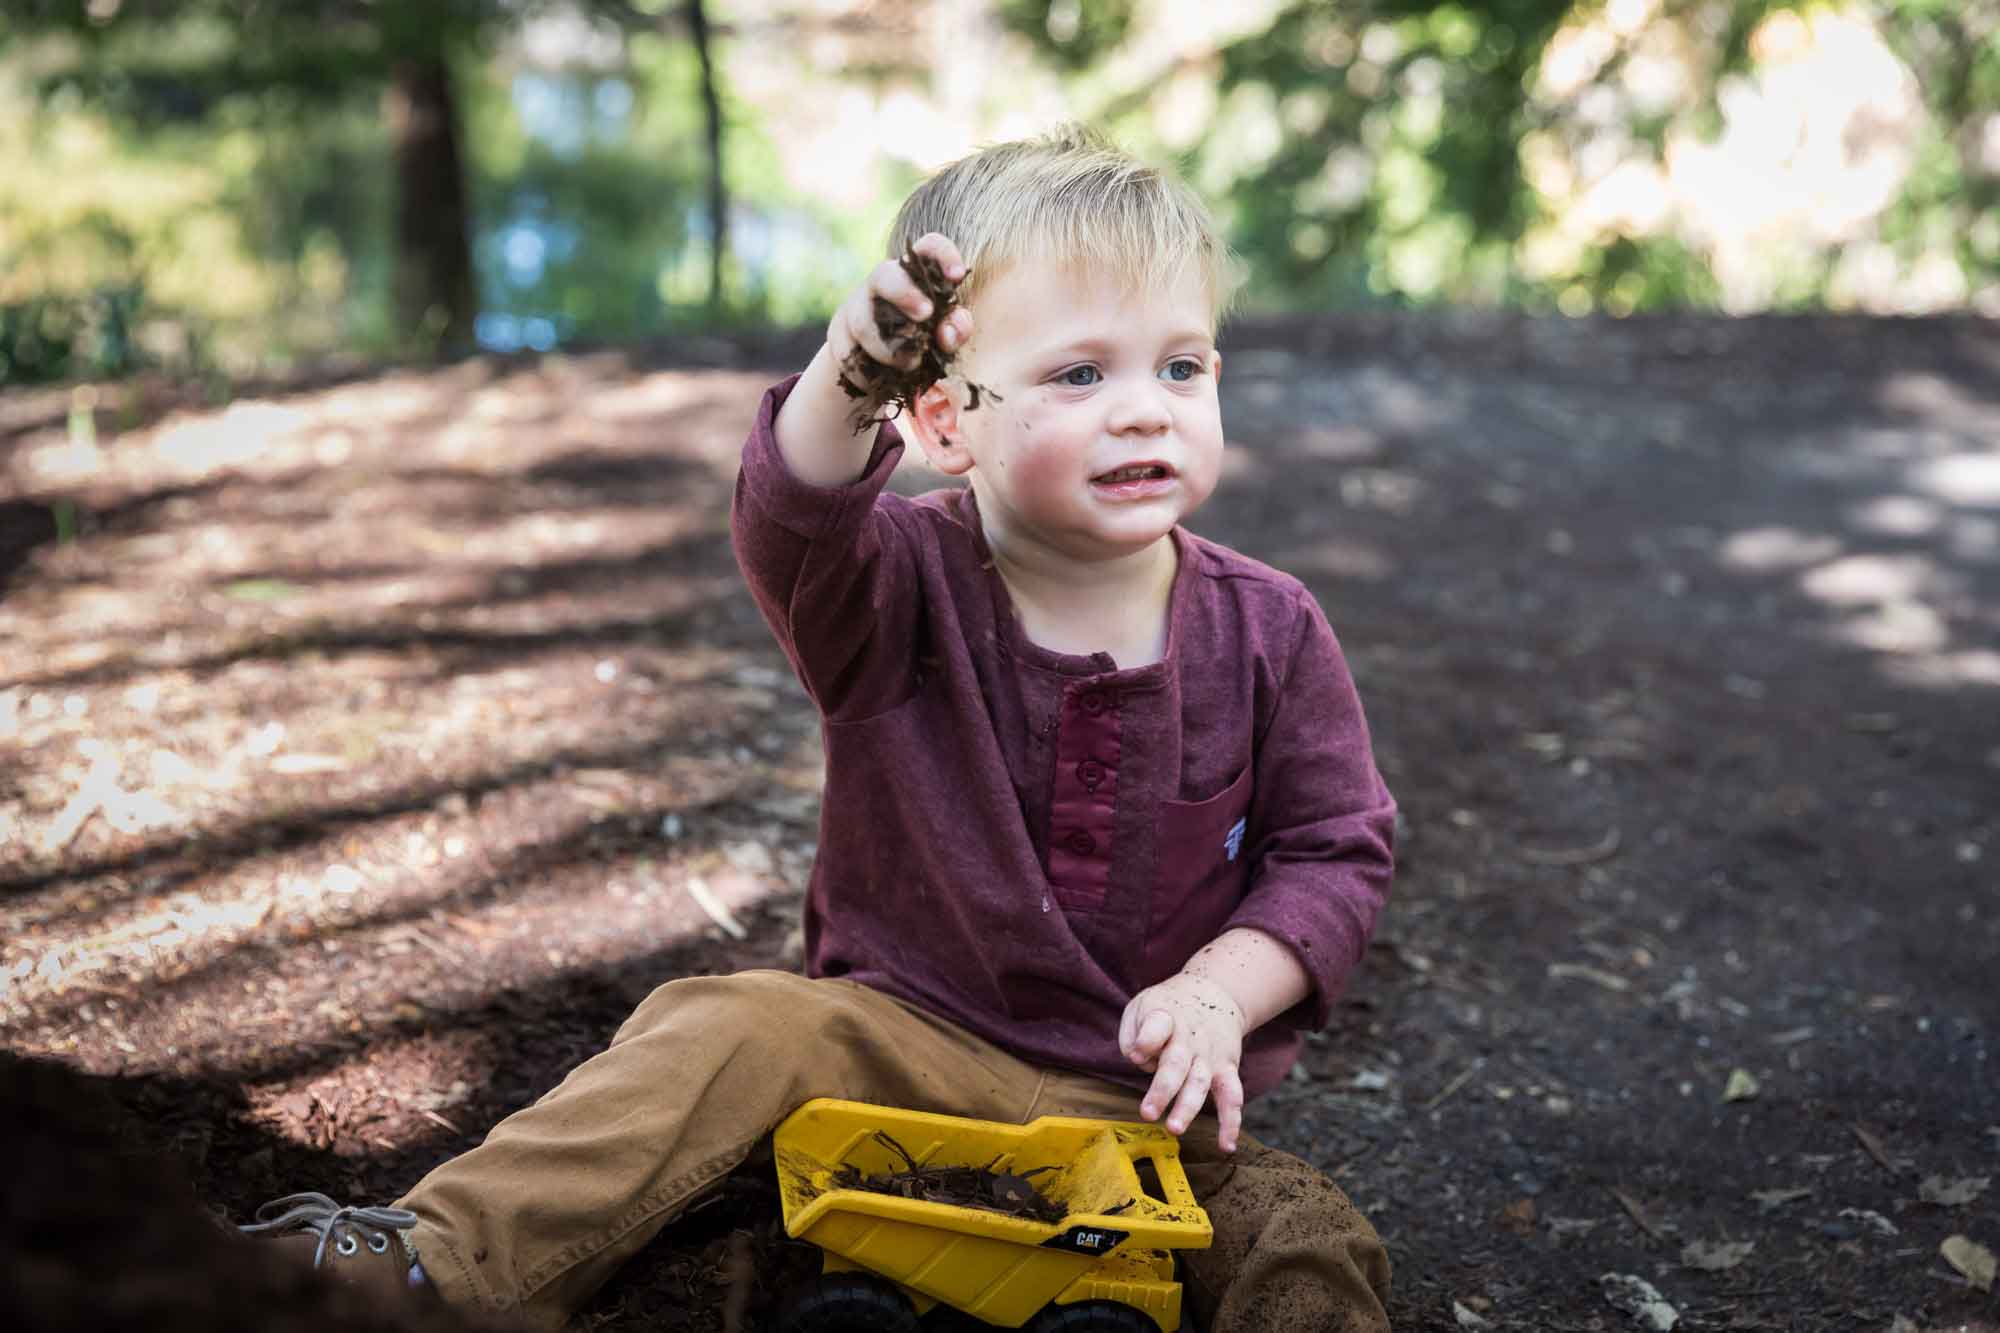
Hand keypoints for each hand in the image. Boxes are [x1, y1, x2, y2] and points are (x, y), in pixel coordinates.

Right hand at [827, 232, 973, 374]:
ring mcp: (856, 306)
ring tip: (911, 364)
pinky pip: (847, 352)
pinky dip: (866, 371)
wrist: (877, 369)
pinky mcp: (837, 333)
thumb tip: (948, 332)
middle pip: (884, 275)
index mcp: (915, 276)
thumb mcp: (944, 337)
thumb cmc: (921, 342)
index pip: (928, 248)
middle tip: (926, 315)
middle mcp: (883, 284)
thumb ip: (955, 331)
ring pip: (863, 321)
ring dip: (888, 348)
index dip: (943, 254)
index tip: (956, 276)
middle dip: (904, 293)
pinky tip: (878, 381)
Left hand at [1118, 972, 1248, 1150]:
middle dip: (1163, 1089)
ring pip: (1200, 1083)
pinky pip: (1232, 1097)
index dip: (1147, 1040)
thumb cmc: (1168, 1008)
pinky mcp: (1227, 1069)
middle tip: (1148, 1113)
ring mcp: (1210, 1055)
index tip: (1137, 1053)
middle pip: (1176, 1063)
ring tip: (1174, 1128)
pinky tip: (1226, 1146)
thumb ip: (1133, 1034)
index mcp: (1165, 1017)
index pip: (1157, 1027)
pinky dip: (1232, 1122)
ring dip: (1188, 1107)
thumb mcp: (1142, 1006)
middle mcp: (1189, 1038)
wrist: (1216, 993)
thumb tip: (1139, 1060)